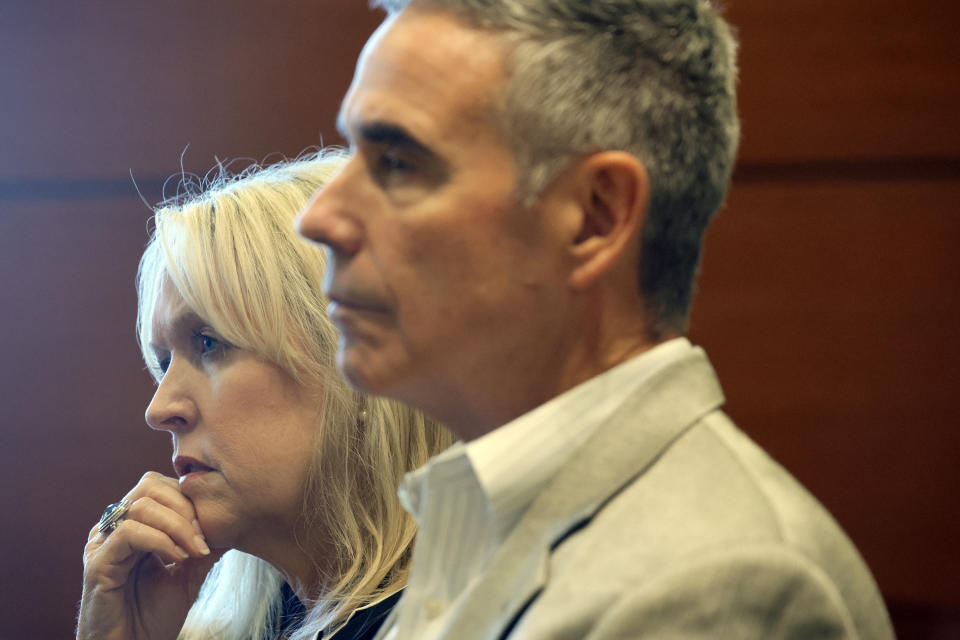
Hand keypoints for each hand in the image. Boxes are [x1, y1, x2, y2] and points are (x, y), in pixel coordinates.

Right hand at [77, 471, 224, 639]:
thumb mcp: (189, 574)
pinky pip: (128, 532)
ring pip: (140, 505)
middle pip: (149, 485)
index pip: (162, 487)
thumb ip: (205, 546)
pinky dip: (159, 540)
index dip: (190, 499)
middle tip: (204, 536)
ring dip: (176, 524)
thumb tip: (233, 519)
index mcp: (136, 525)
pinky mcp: (97, 563)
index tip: (213, 526)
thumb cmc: (153, 617)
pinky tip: (177, 558)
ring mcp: (103, 543)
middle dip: (185, 506)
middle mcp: (116, 528)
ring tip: (195, 549)